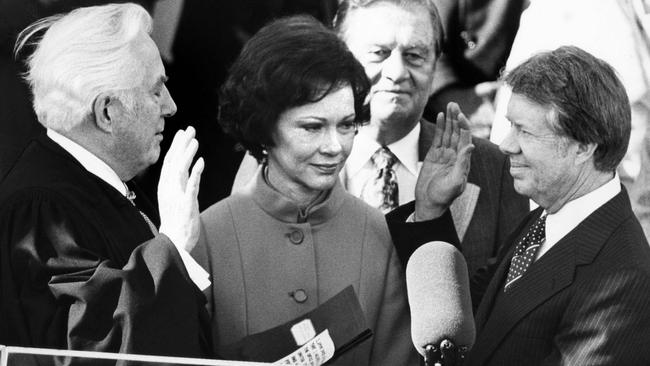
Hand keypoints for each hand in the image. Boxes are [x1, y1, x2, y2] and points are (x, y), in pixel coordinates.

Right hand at [158, 127, 203, 252]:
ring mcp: (177, 196)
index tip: (183, 132)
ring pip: (181, 170)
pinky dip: (195, 173)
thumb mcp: (173, 196)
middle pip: (174, 161)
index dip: (176, 145)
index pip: (169, 161)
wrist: (174, 241)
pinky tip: (201, 162)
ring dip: (187, 154)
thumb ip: (178, 181)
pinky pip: (191, 186)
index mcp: (165, 186)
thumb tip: (185, 165)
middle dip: (182, 144)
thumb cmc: (176, 219)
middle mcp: (169, 188)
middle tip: (190, 129)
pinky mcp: (186, 204)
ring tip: (195, 140)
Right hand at [414, 102, 473, 220]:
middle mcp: (455, 155)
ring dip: (448, 120)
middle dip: (456, 118)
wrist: (429, 204)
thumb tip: (471, 146)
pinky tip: (439, 117)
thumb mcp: (455, 182)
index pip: (465, 138)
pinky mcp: (433, 156)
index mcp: (463, 160)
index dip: (463, 125)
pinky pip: (437, 138)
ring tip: (448, 106)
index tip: (459, 115)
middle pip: (457, 132)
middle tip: (453, 104)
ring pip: (448, 133)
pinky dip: (439, 127)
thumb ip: (463, 164)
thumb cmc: (443, 196)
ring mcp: (444, 154)